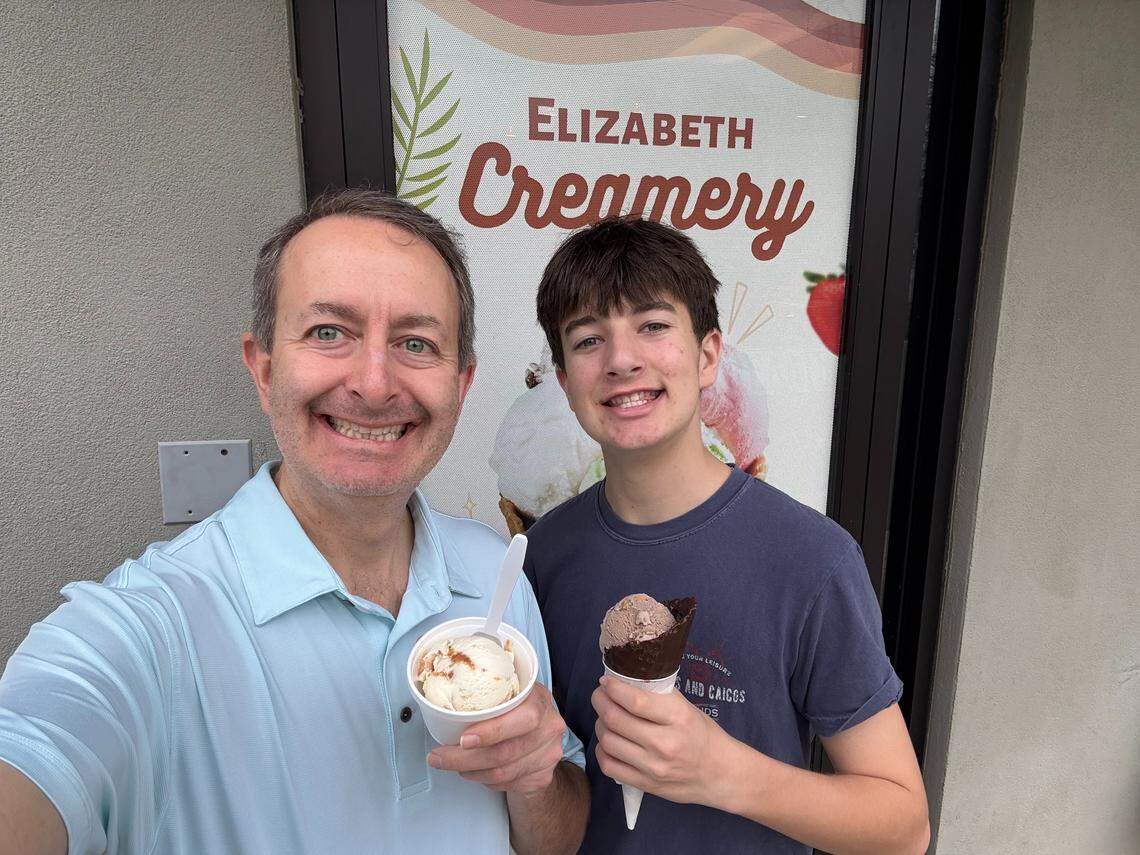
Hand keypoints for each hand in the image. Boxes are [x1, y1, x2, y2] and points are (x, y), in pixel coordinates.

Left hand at [428, 684, 566, 795]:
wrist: (543, 737)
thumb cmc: (518, 711)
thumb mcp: (509, 694)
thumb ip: (487, 698)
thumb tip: (443, 706)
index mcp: (539, 700)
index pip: (522, 718)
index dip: (492, 731)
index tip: (463, 739)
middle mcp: (549, 727)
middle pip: (505, 751)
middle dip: (465, 758)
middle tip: (440, 757)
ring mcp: (549, 754)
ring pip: (502, 773)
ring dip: (471, 771)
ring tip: (454, 764)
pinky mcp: (542, 777)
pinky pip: (507, 784)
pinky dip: (485, 780)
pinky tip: (476, 771)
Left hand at [591, 675, 727, 805]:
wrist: (719, 774)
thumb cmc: (702, 735)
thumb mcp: (686, 708)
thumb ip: (658, 695)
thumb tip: (625, 681)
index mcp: (678, 717)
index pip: (635, 701)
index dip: (613, 688)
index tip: (605, 681)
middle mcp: (665, 743)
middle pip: (615, 719)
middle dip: (600, 701)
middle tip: (600, 695)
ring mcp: (654, 767)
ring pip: (608, 741)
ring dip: (600, 725)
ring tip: (605, 717)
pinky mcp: (646, 785)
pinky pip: (609, 766)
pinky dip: (602, 751)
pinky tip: (608, 742)